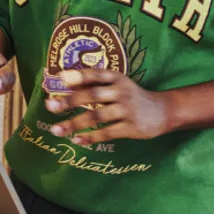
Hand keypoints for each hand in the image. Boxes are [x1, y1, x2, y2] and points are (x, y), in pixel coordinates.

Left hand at [46, 69, 170, 145]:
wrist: (163, 111)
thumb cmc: (132, 96)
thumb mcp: (118, 84)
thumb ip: (95, 83)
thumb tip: (65, 80)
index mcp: (117, 78)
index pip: (96, 74)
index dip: (78, 75)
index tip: (59, 78)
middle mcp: (121, 91)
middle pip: (92, 95)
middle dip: (69, 101)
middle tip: (50, 106)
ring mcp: (126, 110)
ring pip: (96, 116)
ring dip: (74, 123)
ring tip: (55, 130)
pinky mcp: (131, 127)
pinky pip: (107, 133)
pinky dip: (90, 137)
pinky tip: (76, 140)